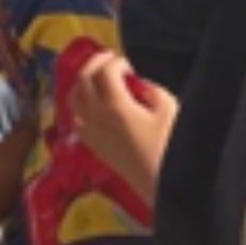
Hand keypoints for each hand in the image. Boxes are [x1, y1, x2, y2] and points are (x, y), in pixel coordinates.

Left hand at [69, 50, 176, 200]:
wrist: (165, 186)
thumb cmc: (171, 150)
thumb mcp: (170, 110)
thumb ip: (151, 90)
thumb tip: (138, 84)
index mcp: (115, 106)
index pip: (105, 71)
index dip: (116, 62)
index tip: (127, 64)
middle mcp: (97, 117)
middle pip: (83, 79)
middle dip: (94, 63)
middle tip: (108, 59)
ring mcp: (92, 133)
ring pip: (74, 98)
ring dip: (83, 82)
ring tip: (97, 76)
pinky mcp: (93, 146)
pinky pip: (77, 118)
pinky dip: (80, 104)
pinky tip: (92, 104)